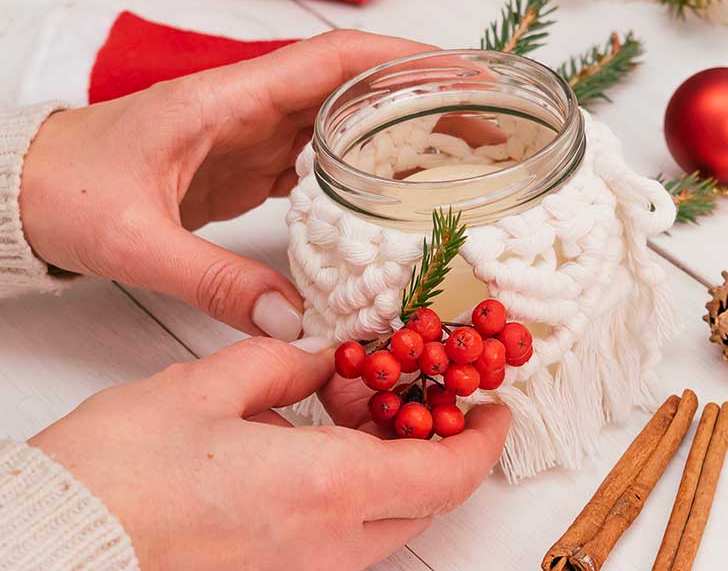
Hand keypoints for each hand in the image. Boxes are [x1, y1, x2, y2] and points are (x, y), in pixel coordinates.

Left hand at [19, 30, 434, 337]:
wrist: (24, 189)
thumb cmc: (68, 190)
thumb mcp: (135, 239)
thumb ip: (213, 281)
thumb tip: (295, 324)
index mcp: (229, 97)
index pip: (332, 60)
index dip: (402, 60)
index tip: (461, 73)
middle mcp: (251, 106)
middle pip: (356, 88)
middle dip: (423, 100)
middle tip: (489, 129)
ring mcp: (251, 134)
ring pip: (344, 122)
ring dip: (401, 134)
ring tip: (463, 161)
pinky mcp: (247, 164)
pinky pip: (320, 157)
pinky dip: (364, 170)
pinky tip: (396, 199)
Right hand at [30, 337, 510, 570]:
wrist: (54, 548)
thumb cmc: (117, 475)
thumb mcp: (207, 387)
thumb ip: (286, 365)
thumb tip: (327, 357)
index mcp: (328, 488)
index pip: (448, 475)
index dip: (485, 441)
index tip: (495, 407)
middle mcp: (327, 544)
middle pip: (425, 503)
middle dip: (441, 448)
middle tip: (425, 398)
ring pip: (386, 524)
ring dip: (395, 470)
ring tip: (359, 411)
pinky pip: (341, 541)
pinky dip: (353, 495)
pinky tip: (318, 450)